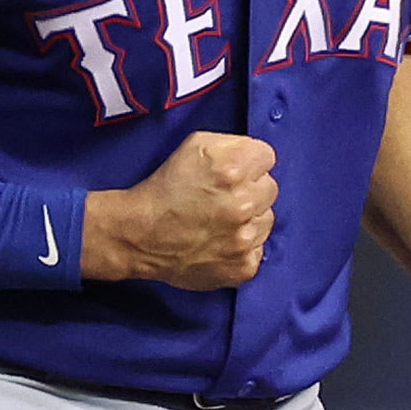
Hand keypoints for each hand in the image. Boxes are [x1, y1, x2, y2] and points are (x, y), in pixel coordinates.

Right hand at [81, 132, 276, 290]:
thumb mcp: (194, 145)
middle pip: (270, 188)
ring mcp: (245, 238)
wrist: (140, 236)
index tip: (233, 172)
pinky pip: (258, 249)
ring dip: (249, 219)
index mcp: (232, 168)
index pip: (267, 157)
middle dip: (250, 190)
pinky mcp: (243, 266)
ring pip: (266, 220)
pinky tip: (221, 242)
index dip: (248, 162)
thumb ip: (232, 143)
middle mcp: (243, 202)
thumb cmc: (164, 190)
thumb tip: (254, 156)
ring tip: (220, 221)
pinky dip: (243, 247)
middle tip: (223, 197)